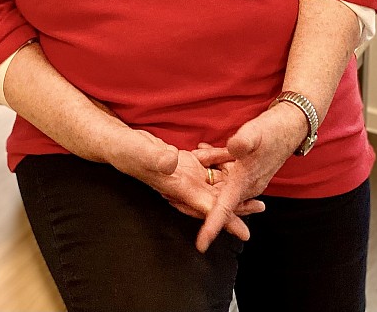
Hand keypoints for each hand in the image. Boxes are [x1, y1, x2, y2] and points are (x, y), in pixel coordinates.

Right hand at [104, 129, 261, 243]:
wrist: (115, 143)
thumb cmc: (125, 151)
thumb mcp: (140, 152)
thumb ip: (155, 158)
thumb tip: (171, 161)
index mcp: (176, 187)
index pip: (206, 208)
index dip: (226, 220)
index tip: (245, 233)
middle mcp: (183, 184)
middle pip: (215, 199)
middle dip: (237, 205)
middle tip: (261, 207)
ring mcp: (183, 173)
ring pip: (213, 182)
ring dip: (231, 184)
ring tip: (253, 186)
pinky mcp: (181, 160)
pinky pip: (205, 161)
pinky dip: (219, 159)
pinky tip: (233, 154)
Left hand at [191, 104, 307, 252]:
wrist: (291, 124)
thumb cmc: (274, 130)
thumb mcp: (256, 132)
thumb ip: (243, 141)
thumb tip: (232, 147)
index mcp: (246, 182)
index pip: (226, 209)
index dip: (212, 226)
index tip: (201, 244)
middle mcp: (246, 185)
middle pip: (217, 200)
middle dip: (196, 197)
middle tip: (171, 194)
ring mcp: (246, 178)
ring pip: (219, 184)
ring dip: (204, 174)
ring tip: (188, 160)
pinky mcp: (245, 169)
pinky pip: (224, 172)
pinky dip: (213, 163)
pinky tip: (203, 149)